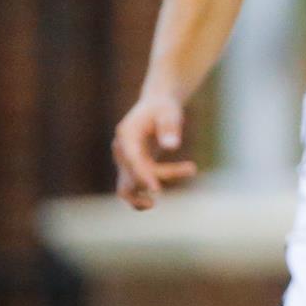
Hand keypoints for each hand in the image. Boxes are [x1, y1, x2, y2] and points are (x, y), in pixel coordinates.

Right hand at [112, 94, 196, 210]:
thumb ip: (169, 128)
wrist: (157, 106)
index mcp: (126, 135)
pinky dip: (148, 190)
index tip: (156, 190)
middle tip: (185, 173)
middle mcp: (121, 150)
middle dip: (150, 181)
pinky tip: (156, 198)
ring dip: (146, 191)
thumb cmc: (163, 108)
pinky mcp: (133, 168)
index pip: (132, 159)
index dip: (142, 175)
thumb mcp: (169, 113)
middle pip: (130, 174)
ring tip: (157, 200)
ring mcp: (124, 160)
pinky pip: (136, 186)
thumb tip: (171, 147)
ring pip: (130, 185)